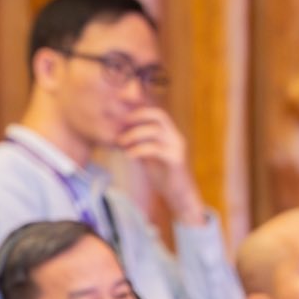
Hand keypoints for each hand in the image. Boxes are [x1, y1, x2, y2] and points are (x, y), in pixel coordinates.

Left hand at [116, 106, 203, 220]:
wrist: (178, 194)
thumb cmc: (162, 174)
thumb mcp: (147, 154)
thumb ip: (138, 142)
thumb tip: (120, 133)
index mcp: (169, 133)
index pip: (156, 111)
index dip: (140, 104)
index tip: (122, 105)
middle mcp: (175, 136)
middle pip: (159, 114)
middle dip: (138, 114)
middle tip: (122, 122)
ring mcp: (177, 147)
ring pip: (156, 130)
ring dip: (134, 134)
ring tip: (121, 142)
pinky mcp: (176, 160)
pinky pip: (156, 149)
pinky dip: (139, 149)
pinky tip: (128, 155)